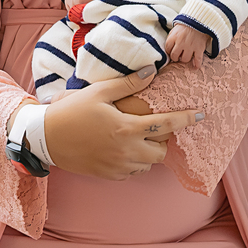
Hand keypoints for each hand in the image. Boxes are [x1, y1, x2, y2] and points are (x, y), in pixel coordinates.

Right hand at [44, 67, 202, 179]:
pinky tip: (123, 149)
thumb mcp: (99, 92)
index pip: (167, 124)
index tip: (201, 115)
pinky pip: (133, 172)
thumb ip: (128, 84)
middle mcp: (127, 151)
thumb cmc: (71, 111)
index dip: (186, 119)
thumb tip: (152, 72)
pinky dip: (135, 162)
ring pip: (149, 164)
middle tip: (153, 126)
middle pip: (161, 150)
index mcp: (127, 128)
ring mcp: (118, 166)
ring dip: (149, 151)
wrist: (46, 138)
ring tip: (137, 137)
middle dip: (163, 139)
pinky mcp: (110, 175)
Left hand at [165, 23, 209, 66]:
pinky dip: (197, 64)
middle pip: (174, 56)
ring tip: (185, 57)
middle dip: (175, 57)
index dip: (169, 51)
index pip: (167, 49)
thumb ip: (171, 38)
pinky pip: (198, 59)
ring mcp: (190, 46)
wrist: (199, 20)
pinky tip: (195, 67)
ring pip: (185, 59)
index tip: (172, 51)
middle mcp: (181, 42)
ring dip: (185, 59)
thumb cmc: (186, 26)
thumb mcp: (175, 29)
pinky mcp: (199, 48)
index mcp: (173, 37)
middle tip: (178, 56)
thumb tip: (169, 50)